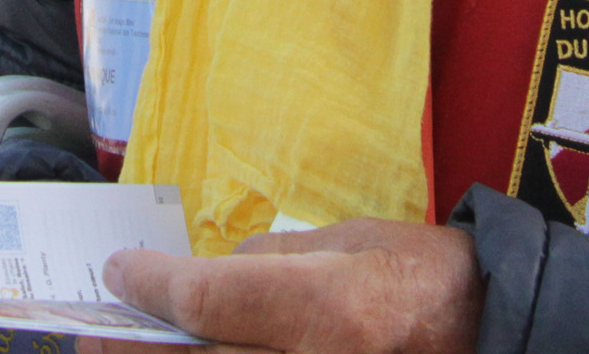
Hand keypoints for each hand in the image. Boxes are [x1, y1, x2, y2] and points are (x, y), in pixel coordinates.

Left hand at [98, 218, 480, 353]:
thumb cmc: (422, 276)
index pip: (205, 302)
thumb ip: (268, 264)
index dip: (150, 287)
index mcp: (323, 310)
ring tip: (137, 350)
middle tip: (98, 334)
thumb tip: (202, 280)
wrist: (490, 330)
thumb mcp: (345, 244)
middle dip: (134, 348)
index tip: (120, 272)